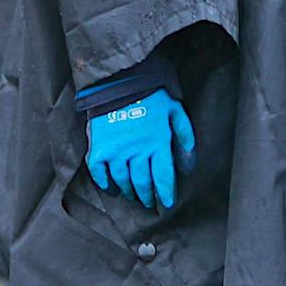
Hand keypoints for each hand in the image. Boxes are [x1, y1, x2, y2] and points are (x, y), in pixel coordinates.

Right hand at [85, 89, 195, 213]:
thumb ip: (185, 137)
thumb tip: (188, 164)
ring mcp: (115, 151)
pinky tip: (113, 190)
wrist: (119, 81)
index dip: (166, 194)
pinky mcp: (97, 148)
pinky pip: (99, 173)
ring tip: (135, 196)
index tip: (168, 204)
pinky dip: (106, 185)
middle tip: (151, 202)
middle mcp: (136, 152)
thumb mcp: (176, 112)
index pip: (164, 178)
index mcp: (157, 144)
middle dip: (148, 196)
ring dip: (130, 192)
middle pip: (143, 183)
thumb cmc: (152, 96)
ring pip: (123, 181)